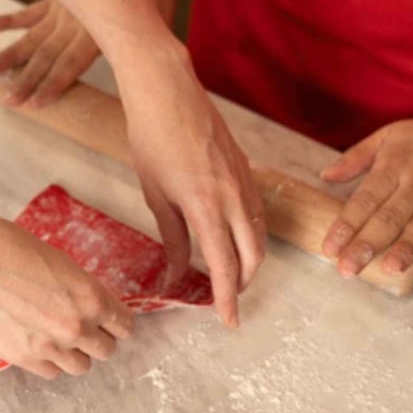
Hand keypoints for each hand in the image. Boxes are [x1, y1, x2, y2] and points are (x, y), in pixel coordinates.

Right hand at [0, 0, 173, 107]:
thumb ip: (140, 57)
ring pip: (33, 36)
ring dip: (11, 55)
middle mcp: (77, 22)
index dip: (52, 85)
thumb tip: (144, 87)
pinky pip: (28, 12)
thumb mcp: (156, 33)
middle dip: (26, 79)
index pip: (71, 64)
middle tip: (9, 100)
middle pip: (47, 55)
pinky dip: (7, 21)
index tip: (35, 103)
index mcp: (101, 33)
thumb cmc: (156, 4)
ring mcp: (63, 9)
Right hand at [0, 216, 134, 377]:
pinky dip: (50, 362)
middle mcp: (77, 327)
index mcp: (93, 299)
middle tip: (86, 330)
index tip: (111, 323)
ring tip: (63, 340)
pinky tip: (42, 346)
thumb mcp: (67, 268)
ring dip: (76, 354)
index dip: (117, 324)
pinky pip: (51, 372)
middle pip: (106, 350)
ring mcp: (49, 346)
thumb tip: (95, 309)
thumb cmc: (18, 252)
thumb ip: (86, 293)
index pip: (124, 326)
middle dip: (98, 339)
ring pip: (81, 367)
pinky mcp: (22, 357)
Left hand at [117, 46, 265, 328]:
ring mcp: (245, 181)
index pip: (224, 265)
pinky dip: (250, 234)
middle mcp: (234, 196)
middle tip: (225, 300)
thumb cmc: (152, 139)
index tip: (230, 321)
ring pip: (260, 234)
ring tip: (228, 274)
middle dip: (243, 282)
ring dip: (249, 260)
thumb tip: (175, 275)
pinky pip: (256, 212)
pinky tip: (233, 238)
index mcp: (207, 206)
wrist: (169, 91)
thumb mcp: (155, 194)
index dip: (227, 297)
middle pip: (253, 254)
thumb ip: (172, 238)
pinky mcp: (246, 170)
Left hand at [321, 104, 412, 277]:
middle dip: (368, 244)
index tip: (330, 248)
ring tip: (389, 268)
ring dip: (407, 246)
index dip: (347, 225)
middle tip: (348, 268)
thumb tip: (325, 176)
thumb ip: (357, 157)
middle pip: (390, 216)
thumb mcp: (390, 135)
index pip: (366, 199)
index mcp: (395, 164)